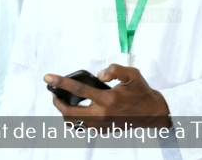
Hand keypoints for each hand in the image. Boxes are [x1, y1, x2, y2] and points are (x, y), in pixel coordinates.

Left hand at [45, 64, 170, 129]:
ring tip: (64, 101)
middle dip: (57, 102)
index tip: (48, 77)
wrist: (152, 113)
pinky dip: (76, 118)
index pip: (79, 89)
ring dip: (65, 112)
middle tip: (55, 94)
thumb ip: (114, 70)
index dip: (61, 82)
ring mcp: (102, 125)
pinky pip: (83, 126)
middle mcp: (102, 114)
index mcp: (108, 99)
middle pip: (69, 112)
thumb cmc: (141, 91)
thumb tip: (98, 75)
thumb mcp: (132, 74)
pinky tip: (78, 109)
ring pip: (74, 122)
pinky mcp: (103, 130)